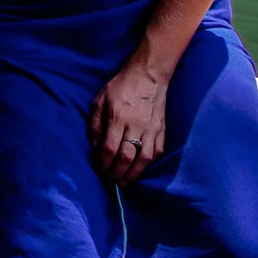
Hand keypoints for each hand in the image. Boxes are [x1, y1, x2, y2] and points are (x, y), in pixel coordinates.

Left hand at [90, 55, 169, 182]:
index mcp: (118, 117)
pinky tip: (139, 170)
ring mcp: (151, 129)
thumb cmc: (120, 87)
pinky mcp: (162, 130)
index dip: (104, 164)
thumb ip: (96, 125)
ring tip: (124, 182)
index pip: (110, 149)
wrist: (148, 75)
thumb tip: (95, 148)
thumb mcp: (100, 101)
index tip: (99, 171)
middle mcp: (136, 125)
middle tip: (110, 182)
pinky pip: (157, 152)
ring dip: (133, 174)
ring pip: (144, 159)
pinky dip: (148, 165)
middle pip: (126, 157)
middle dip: (117, 174)